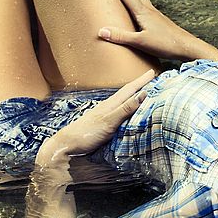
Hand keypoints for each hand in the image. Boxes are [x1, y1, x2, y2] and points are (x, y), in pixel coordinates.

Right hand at [26, 69, 154, 217]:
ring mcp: (106, 114)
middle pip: (126, 91)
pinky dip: (132, 102)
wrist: (65, 145)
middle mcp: (106, 108)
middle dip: (140, 82)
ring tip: (151, 80)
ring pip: (125, 97)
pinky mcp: (106, 122)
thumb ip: (114, 120)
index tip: (148, 77)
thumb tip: (125, 115)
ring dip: (138, 87)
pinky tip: (142, 96)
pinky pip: (122, 110)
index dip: (136, 86)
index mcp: (106, 108)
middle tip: (152, 72)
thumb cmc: (82, 139)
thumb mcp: (103, 128)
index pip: (125, 94)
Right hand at [98, 0, 217, 61]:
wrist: (186, 46)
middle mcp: (149, 10)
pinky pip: (146, 4)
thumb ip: (121, 36)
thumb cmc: (165, 44)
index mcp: (142, 12)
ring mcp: (155, 15)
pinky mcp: (159, 21)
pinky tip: (142, 4)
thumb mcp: (140, 42)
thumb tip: (101, 31)